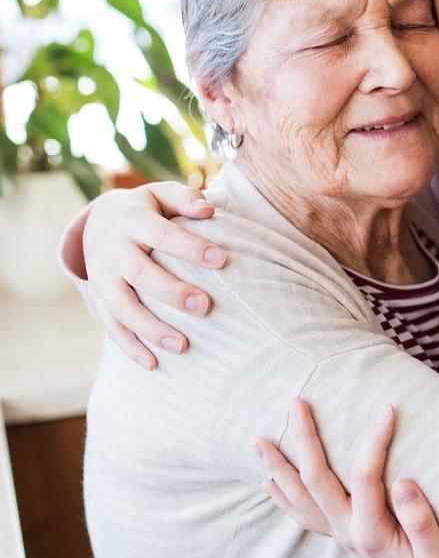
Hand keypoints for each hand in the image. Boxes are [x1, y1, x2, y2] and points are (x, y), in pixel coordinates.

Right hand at [81, 182, 225, 368]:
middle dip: (172, 292)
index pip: (161, 233)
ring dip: (151, 329)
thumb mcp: (160, 194)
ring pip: (122, 307)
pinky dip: (130, 346)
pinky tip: (153, 364)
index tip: (222, 260)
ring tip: (184, 346)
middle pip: (139, 273)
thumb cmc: (147, 209)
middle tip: (206, 307)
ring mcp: (101, 276)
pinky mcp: (97, 297)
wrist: (99, 221)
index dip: (189, 247)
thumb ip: (184, 198)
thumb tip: (208, 210)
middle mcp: (112, 249)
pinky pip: (110, 326)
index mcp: (131, 219)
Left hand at [253, 399, 438, 557]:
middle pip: (316, 480)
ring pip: (299, 498)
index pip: (365, 477)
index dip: (374, 441)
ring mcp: (339, 534)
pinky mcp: (341, 535)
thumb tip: (403, 483)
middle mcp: (347, 532)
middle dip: (304, 439)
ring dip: (277, 468)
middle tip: (295, 402)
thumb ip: (422, 522)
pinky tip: (269, 482)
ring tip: (257, 441)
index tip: (387, 408)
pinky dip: (283, 497)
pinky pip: (303, 515)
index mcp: (372, 532)